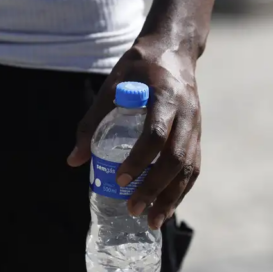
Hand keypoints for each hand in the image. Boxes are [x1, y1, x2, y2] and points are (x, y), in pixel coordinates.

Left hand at [67, 39, 201, 229]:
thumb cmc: (138, 67)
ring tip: (153, 221)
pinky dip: (181, 190)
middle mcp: (186, 112)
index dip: (139, 159)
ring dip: (172, 197)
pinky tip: (166, 208)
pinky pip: (193, 167)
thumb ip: (92, 122)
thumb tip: (74, 160)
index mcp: (165, 96)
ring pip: (188, 167)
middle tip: (133, 208)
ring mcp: (196, 125)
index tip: (120, 178)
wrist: (174, 50)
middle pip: (175, 157)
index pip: (155, 134)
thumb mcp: (111, 85)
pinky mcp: (198, 135)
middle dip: (155, 187)